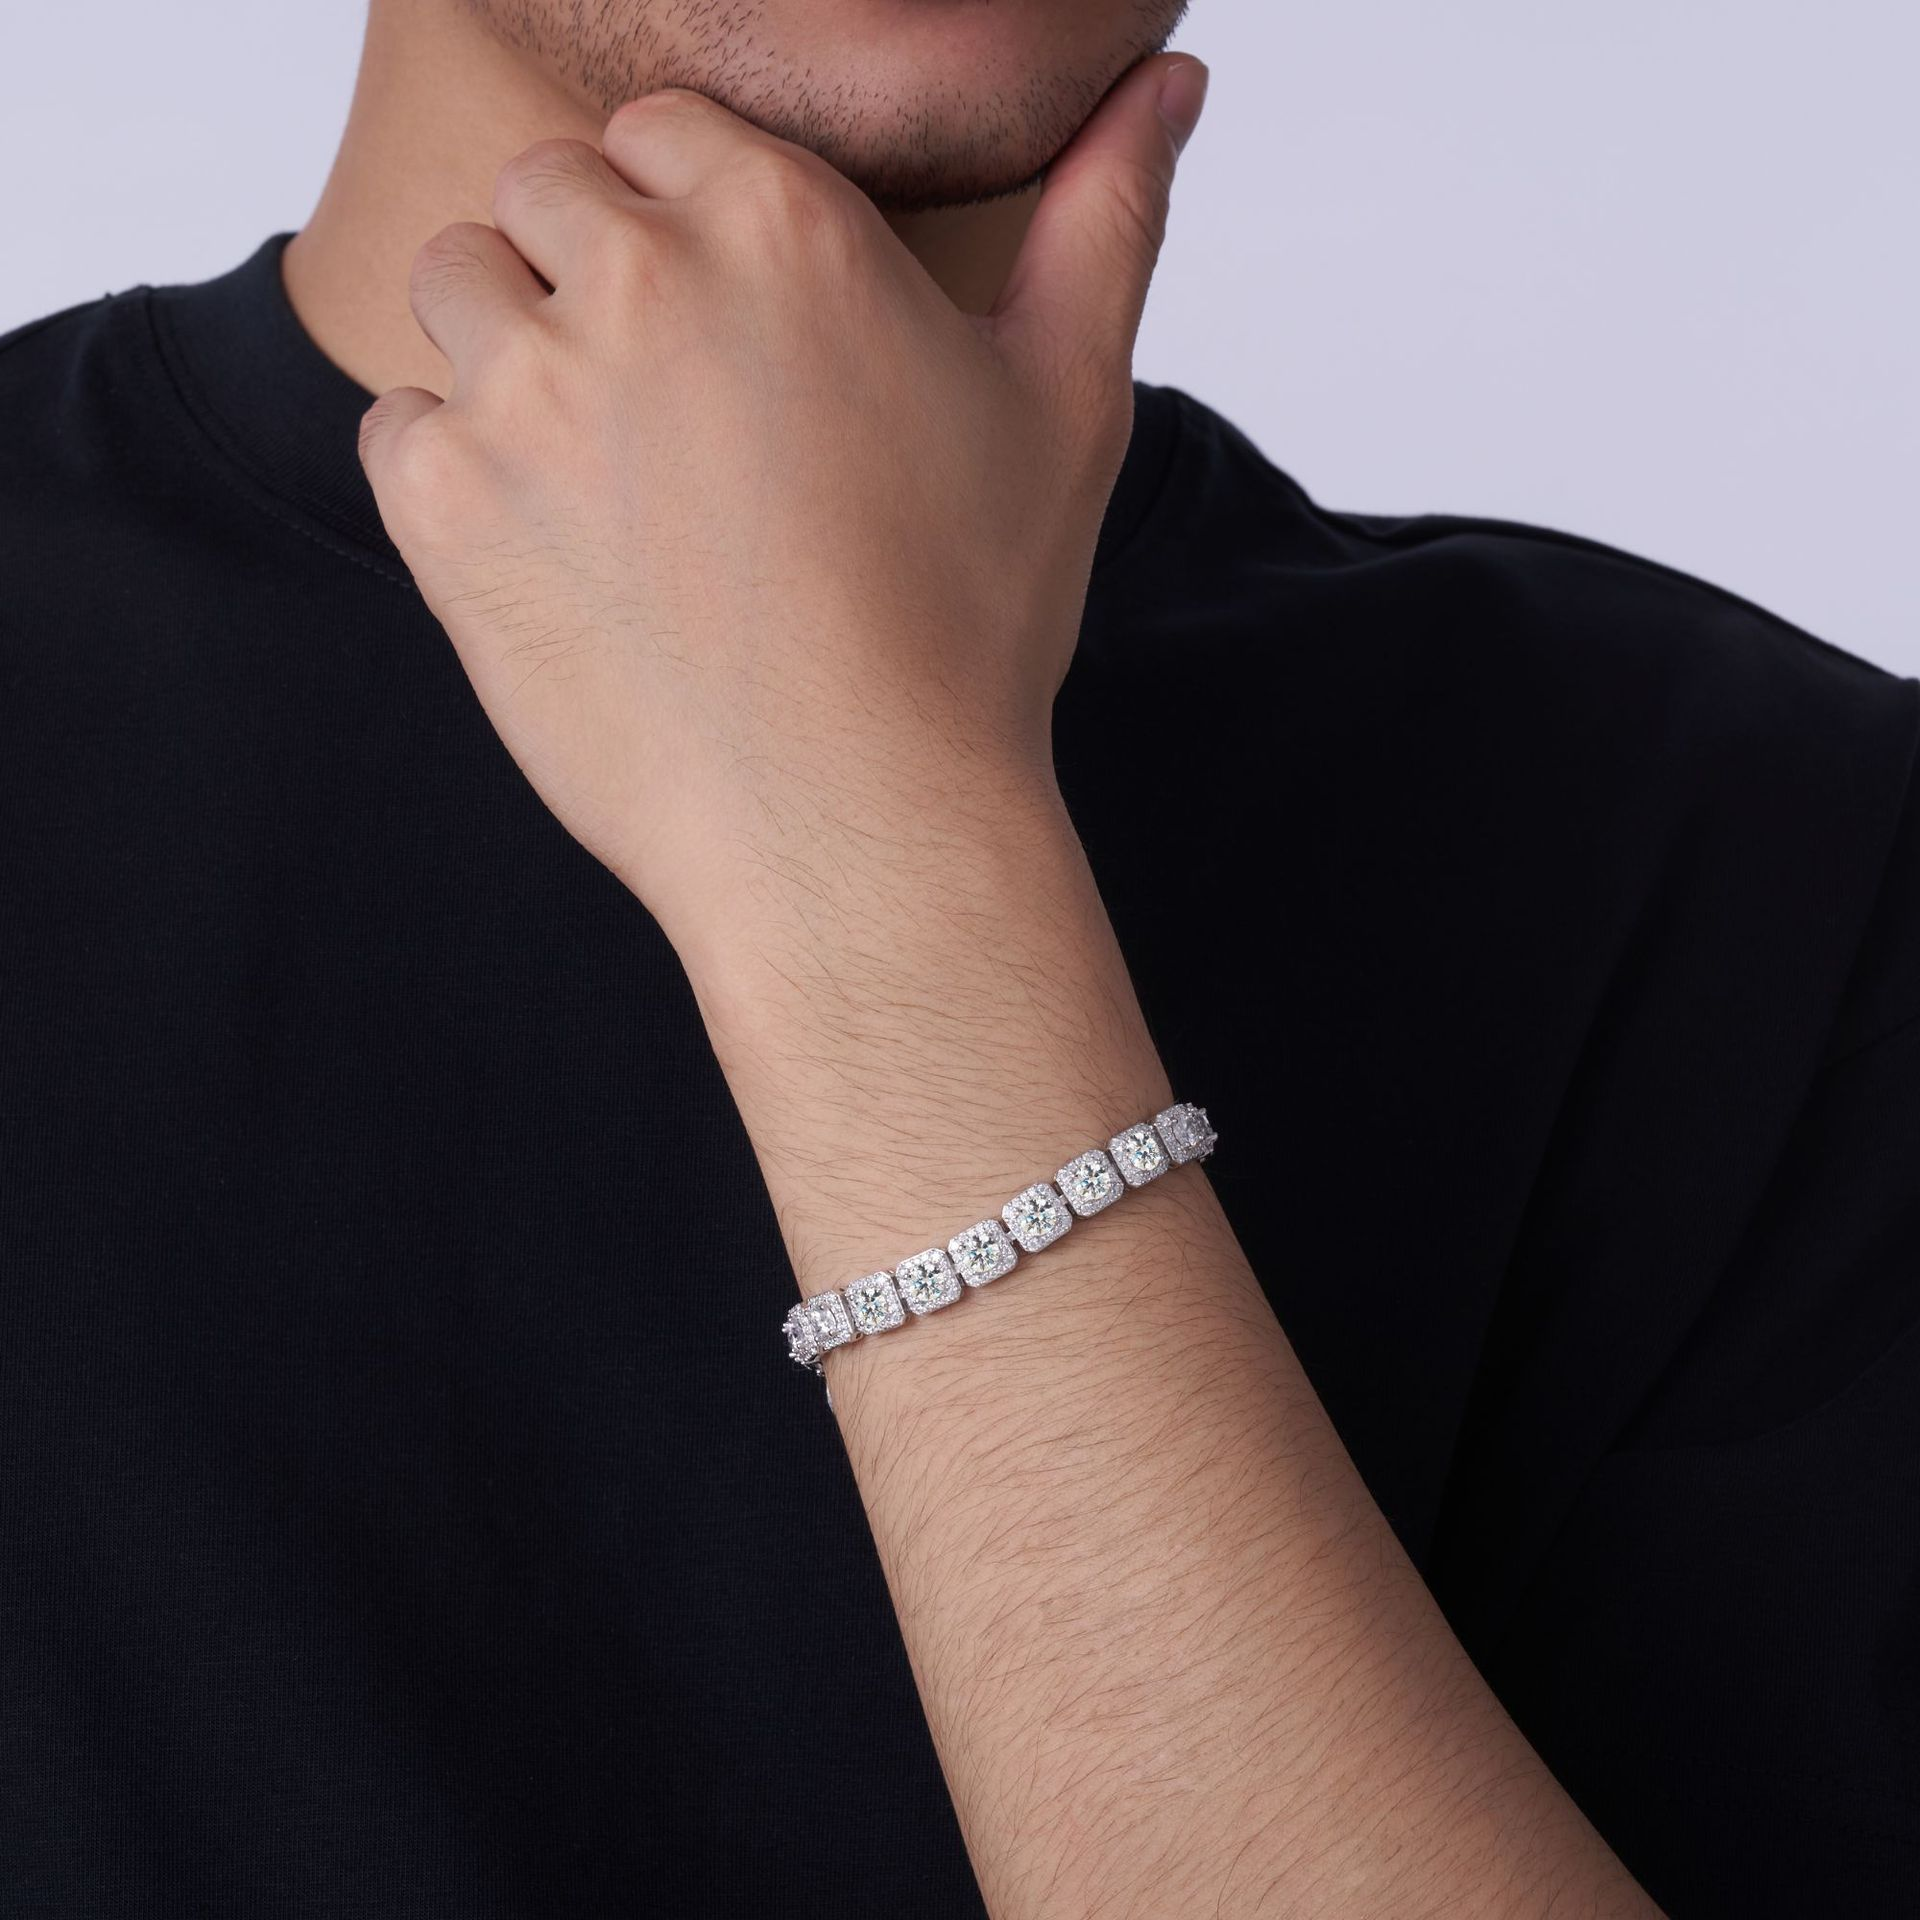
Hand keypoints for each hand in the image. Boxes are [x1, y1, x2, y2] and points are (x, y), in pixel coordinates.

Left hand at [356, 55, 1206, 965]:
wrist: (859, 825)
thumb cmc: (970, 624)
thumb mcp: (1069, 403)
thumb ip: (1108, 216)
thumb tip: (1167, 77)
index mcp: (780, 219)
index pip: (662, 134)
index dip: (688, 226)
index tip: (728, 335)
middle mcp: (634, 273)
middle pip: (545, 192)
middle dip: (590, 272)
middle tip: (672, 418)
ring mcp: (524, 389)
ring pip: (455, 287)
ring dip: (512, 356)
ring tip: (612, 484)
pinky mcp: (446, 506)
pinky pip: (397, 425)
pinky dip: (456, 473)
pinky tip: (559, 553)